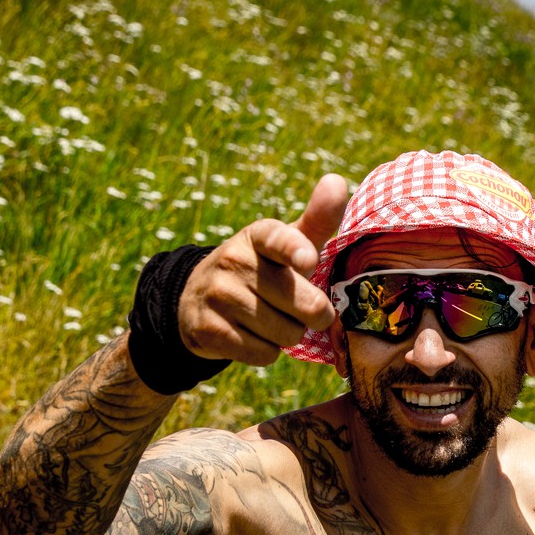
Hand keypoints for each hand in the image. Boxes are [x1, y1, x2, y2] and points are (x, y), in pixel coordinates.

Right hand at [176, 173, 348, 364]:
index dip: (295, 250)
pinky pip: (263, 354)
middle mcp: (234, 260)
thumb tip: (337, 180)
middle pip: (303, 303)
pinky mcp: (208, 329)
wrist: (197, 299)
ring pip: (286, 333)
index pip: (278, 239)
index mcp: (258, 235)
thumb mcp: (285, 243)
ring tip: (272, 319)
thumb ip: (317, 219)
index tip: (308, 261)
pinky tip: (253, 335)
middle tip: (302, 308)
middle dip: (312, 314)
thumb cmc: (262, 269)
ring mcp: (218, 295)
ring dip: (289, 334)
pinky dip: (267, 351)